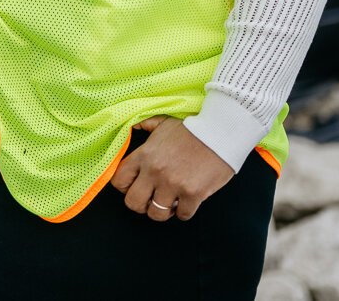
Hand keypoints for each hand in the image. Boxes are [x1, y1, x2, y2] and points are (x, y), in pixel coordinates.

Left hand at [110, 116, 233, 221]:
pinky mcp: (193, 194)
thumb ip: (145, 124)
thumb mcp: (163, 122)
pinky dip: (184, 212)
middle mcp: (154, 171)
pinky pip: (182, 215)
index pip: (119, 180)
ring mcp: (173, 184)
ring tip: (170, 202)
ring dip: (162, 211)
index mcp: (144, 155)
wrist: (220, 131)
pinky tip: (187, 201)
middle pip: (133, 203)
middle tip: (150, 199)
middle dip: (140, 205)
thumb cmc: (192, 126)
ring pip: (156, 214)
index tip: (134, 187)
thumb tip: (133, 125)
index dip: (124, 188)